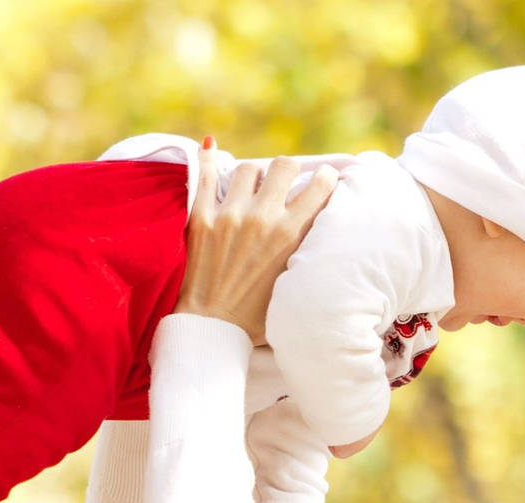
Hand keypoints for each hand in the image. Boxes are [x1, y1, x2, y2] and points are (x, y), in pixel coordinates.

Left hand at [176, 151, 338, 345]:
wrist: (212, 330)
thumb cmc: (257, 317)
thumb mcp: (295, 281)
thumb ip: (306, 249)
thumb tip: (316, 223)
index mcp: (290, 234)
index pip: (318, 184)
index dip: (323, 177)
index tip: (321, 179)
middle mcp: (262, 218)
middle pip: (283, 165)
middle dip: (289, 170)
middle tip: (285, 180)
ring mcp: (229, 215)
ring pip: (247, 168)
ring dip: (253, 174)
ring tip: (251, 185)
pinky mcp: (200, 219)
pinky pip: (203, 176)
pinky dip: (207, 160)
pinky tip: (211, 150)